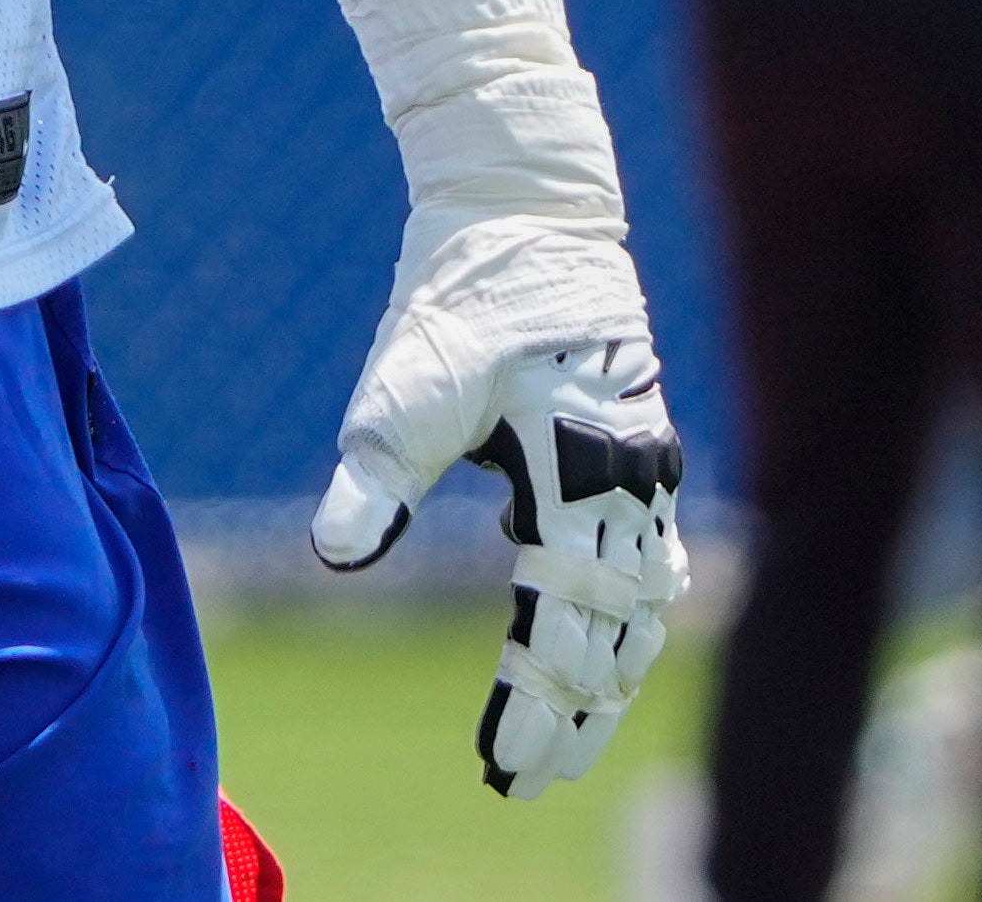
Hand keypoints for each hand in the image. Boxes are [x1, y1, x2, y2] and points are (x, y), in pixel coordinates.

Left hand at [309, 0, 688, 793]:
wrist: (519, 206)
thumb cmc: (457, 297)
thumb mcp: (403, 384)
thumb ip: (376, 473)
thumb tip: (336, 551)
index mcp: (583, 475)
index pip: (563, 625)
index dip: (535, 706)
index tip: (503, 768)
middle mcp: (634, 479)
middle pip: (616, 632)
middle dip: (576, 710)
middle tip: (529, 774)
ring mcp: (646, 464)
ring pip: (641, 599)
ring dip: (607, 668)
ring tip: (565, 730)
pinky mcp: (632, 443)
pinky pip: (643, 551)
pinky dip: (621, 607)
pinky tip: (597, 638)